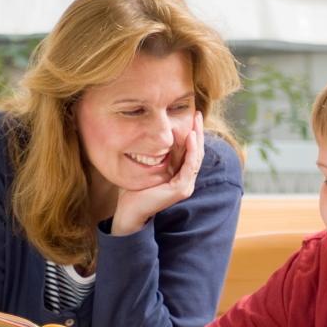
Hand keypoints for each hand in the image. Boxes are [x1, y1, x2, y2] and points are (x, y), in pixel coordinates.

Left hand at [111, 111, 204, 234]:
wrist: (128, 211)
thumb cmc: (133, 191)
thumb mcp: (145, 167)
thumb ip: (152, 155)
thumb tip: (149, 136)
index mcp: (179, 176)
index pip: (190, 152)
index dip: (193, 134)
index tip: (192, 117)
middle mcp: (186, 180)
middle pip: (197, 152)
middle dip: (198, 132)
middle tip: (198, 114)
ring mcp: (186, 185)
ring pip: (196, 157)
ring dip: (197, 138)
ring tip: (195, 122)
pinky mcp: (181, 189)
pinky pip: (190, 166)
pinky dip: (191, 150)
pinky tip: (190, 137)